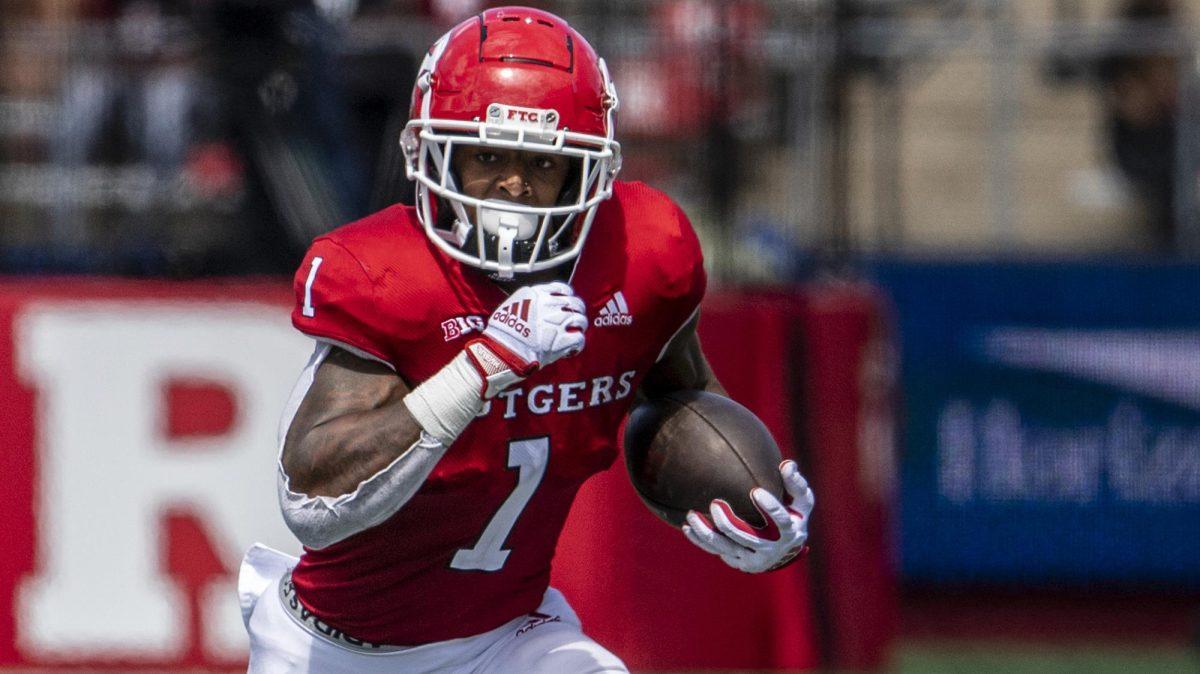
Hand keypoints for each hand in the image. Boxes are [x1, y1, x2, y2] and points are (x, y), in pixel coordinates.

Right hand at [464, 282, 586, 397]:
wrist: (502, 350)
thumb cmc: (501, 332)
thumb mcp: (510, 306)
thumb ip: (525, 302)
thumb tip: (530, 306)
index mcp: (536, 294)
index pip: (561, 288)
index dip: (567, 296)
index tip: (567, 302)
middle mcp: (550, 305)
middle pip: (574, 303)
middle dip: (576, 311)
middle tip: (575, 319)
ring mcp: (558, 322)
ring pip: (580, 319)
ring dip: (580, 326)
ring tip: (576, 332)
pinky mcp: (562, 340)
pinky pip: (579, 338)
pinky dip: (578, 343)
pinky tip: (572, 348)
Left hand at [681, 460, 813, 572]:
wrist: (787, 550)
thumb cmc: (794, 515)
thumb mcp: (801, 501)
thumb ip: (795, 483)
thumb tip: (787, 464)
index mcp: (789, 531)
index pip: (780, 520)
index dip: (769, 507)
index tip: (755, 491)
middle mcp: (771, 548)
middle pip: (745, 536)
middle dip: (727, 522)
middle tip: (715, 504)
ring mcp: (753, 558)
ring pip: (725, 547)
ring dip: (706, 532)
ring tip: (691, 515)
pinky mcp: (740, 562)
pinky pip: (717, 551)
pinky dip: (701, 541)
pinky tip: (688, 528)